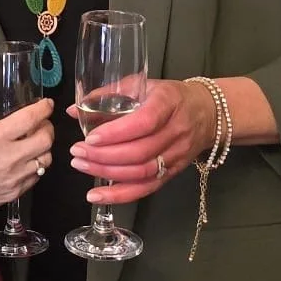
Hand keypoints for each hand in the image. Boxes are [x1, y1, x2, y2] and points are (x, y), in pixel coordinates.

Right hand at [0, 97, 54, 212]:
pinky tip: (27, 162)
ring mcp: (16, 176)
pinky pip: (36, 177)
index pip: (30, 118)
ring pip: (45, 160)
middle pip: (46, 140)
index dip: (43, 109)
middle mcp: (12, 156)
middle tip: (41, 124)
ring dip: (44, 149)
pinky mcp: (15, 192)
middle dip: (48, 129)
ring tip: (36, 144)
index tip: (46, 104)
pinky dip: (36, 167)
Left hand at [70, 79, 217, 205]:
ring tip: (81, 165)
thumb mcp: (143, 85)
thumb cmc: (170, 96)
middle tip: (77, 152)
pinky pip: (146, 189)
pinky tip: (97, 196)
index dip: (116, 133)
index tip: (90, 137)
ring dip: (108, 173)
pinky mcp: (173, 173)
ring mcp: (176, 155)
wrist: (208, 113)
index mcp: (168, 103)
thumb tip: (72, 110)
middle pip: (139, 152)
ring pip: (141, 173)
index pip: (144, 122)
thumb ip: (108, 95)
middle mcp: (176, 131)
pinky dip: (120, 195)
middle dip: (104, 155)